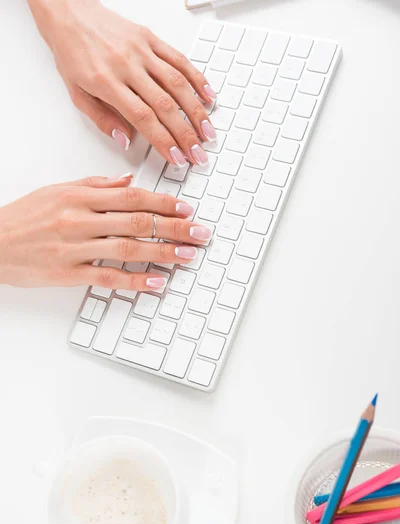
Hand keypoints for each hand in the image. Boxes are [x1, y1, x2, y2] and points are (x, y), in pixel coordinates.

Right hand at [0, 174, 210, 288]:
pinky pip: (107, 277)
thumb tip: (130, 181)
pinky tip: (156, 281)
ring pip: (127, 248)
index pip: (131, 196)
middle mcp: (80, 219)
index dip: (163, 202)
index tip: (186, 208)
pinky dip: (134, 280)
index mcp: (79, 196)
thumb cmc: (24, 216)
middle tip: (200, 232)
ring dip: (162, 252)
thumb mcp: (58, 190)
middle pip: (136, 221)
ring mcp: (74, 247)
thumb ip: (96, 186)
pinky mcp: (68, 273)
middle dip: (173, 226)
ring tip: (187, 255)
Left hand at [28, 0, 215, 166]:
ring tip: (207, 133)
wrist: (69, 13)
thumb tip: (126, 141)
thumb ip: (102, 120)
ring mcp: (141, 50)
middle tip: (197, 154)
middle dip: (185, 134)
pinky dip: (197, 79)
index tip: (177, 158)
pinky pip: (179, 59)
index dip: (163, 140)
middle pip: (164, 104)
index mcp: (106, 82)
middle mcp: (126, 65)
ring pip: (176, 84)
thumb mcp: (77, 94)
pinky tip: (208, 96)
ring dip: (196, 111)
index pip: (142, 117)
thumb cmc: (73, 55)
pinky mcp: (150, 38)